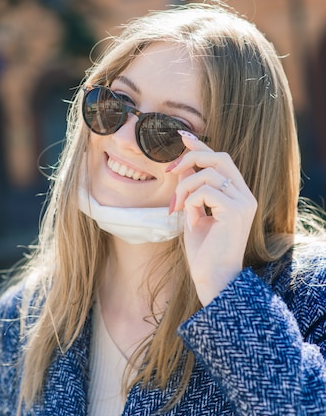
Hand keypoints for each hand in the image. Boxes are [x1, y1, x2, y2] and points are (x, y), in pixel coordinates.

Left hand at [167, 131, 257, 305]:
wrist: (212, 279)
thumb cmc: (204, 251)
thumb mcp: (194, 212)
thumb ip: (192, 188)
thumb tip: (182, 164)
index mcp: (238, 194)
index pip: (221, 160)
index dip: (201, 146)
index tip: (181, 136)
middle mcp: (245, 195)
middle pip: (219, 157)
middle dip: (191, 158)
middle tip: (170, 171)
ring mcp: (243, 202)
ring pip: (208, 174)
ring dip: (185, 188)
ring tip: (178, 208)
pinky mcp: (236, 211)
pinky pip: (205, 191)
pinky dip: (191, 202)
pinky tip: (190, 220)